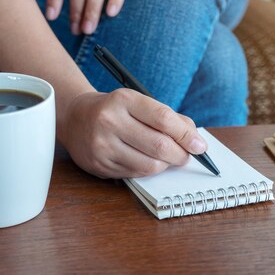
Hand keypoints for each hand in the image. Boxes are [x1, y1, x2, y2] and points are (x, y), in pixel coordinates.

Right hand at [59, 89, 207, 178]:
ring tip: (168, 159)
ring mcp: (102, 145)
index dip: (186, 134)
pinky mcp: (100, 165)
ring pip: (149, 165)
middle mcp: (110, 121)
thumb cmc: (114, 110)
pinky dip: (149, 170)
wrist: (75, 118)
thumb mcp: (137, 102)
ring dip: (166, 165)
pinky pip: (135, 174)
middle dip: (181, 154)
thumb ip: (167, 117)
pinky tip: (148, 162)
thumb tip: (195, 139)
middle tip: (187, 156)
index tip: (200, 145)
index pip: (163, 118)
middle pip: (159, 145)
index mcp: (123, 100)